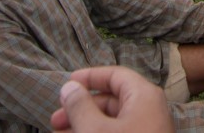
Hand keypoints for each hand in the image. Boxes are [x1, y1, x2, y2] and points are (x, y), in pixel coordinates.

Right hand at [50, 66, 172, 132]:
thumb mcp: (95, 131)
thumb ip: (80, 107)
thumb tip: (69, 87)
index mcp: (143, 96)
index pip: (115, 75)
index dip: (89, 77)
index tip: (67, 84)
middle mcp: (148, 111)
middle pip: (110, 101)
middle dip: (80, 108)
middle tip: (55, 120)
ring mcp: (146, 131)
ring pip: (111, 122)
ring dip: (84, 126)